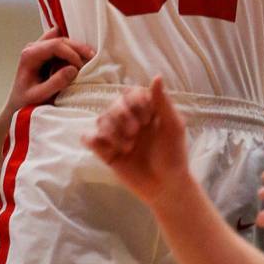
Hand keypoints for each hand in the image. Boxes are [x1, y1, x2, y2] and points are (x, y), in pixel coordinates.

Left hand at [4, 27, 94, 112]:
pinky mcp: (46, 54)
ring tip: (89, 58)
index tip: (81, 67)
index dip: (71, 53)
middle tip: (93, 57)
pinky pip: (61, 45)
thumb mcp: (39, 96)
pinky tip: (81, 59)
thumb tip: (73, 69)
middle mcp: (33, 47)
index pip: (55, 45)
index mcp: (29, 55)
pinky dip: (72, 50)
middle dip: (77, 47)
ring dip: (76, 47)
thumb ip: (55, 83)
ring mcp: (39, 49)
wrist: (16, 107)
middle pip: (60, 38)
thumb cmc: (24, 103)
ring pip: (62, 39)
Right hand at [84, 76, 188, 206]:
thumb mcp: (173, 127)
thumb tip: (157, 76)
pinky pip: (90, 138)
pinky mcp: (106, 152)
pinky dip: (92, 139)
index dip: (135, 102)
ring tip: (127, 147)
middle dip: (123, 116)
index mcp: (144, 111)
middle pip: (114, 105)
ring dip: (112, 131)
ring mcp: (116, 135)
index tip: (148, 118)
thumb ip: (163, 102)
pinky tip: (103, 146)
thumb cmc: (173, 155)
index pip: (130, 94)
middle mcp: (129, 120)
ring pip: (101, 120)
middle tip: (136, 132)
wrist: (165, 187)